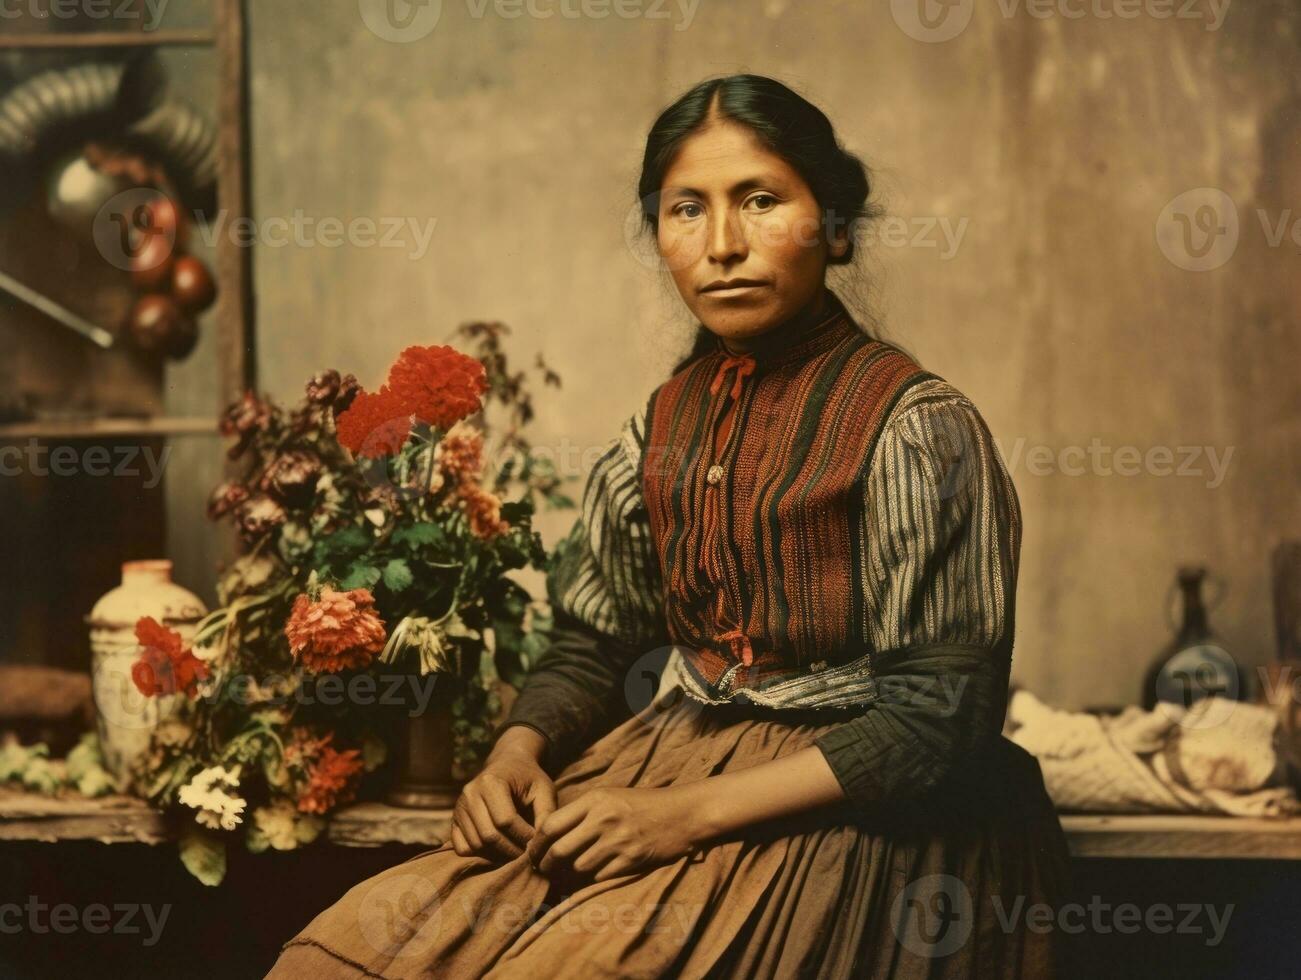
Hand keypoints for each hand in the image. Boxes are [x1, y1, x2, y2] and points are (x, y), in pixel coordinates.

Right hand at [451, 730, 556, 862]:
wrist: (507, 765)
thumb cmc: (528, 778)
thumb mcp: (544, 790)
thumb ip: (546, 814)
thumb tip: (541, 844)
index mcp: (491, 782)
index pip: (506, 821)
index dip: (524, 836)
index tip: (536, 840)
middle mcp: (470, 793)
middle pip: (489, 835)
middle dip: (511, 849)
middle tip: (527, 851)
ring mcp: (459, 807)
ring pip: (476, 844)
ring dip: (497, 854)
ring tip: (515, 849)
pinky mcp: (454, 820)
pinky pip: (462, 848)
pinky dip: (479, 854)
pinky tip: (497, 848)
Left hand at [525, 785, 706, 882]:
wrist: (682, 814)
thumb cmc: (642, 804)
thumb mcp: (609, 796)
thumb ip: (581, 812)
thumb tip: (549, 834)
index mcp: (595, 800)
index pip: (551, 825)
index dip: (537, 843)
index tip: (534, 851)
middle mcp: (603, 819)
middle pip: (559, 850)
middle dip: (545, 865)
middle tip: (543, 870)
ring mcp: (618, 841)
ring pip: (577, 867)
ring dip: (569, 874)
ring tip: (565, 875)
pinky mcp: (631, 860)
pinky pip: (599, 877)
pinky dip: (592, 878)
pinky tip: (593, 874)